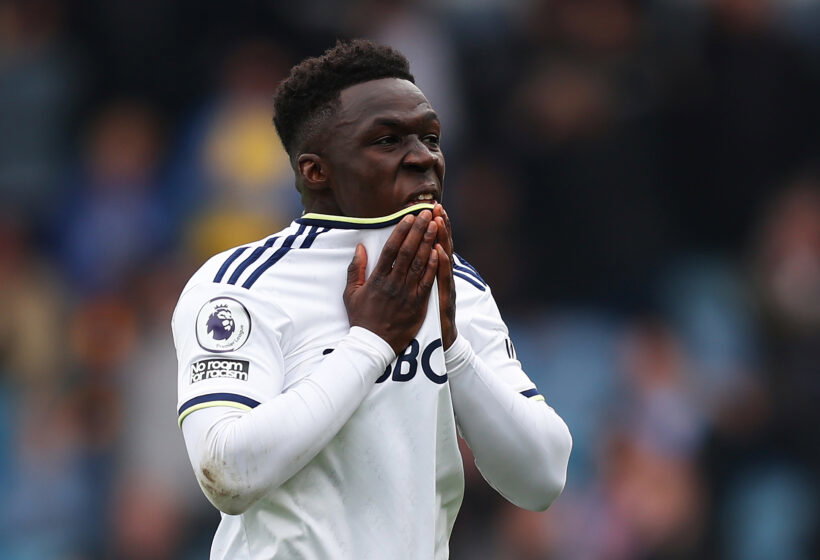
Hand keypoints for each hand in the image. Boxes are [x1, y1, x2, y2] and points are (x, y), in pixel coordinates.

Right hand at [344, 210, 438, 353]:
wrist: (374, 345)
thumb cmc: (361, 318)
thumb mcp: (350, 293)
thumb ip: (355, 269)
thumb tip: (360, 247)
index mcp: (377, 279)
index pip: (391, 249)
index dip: (401, 231)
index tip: (408, 217)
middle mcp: (393, 283)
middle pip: (408, 251)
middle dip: (418, 230)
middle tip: (427, 213)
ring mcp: (407, 293)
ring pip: (420, 263)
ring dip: (428, 242)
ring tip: (436, 225)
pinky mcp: (418, 304)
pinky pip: (427, 282)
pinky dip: (433, 266)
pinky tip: (439, 251)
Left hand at [433, 204, 456, 349]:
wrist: (443, 344)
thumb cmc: (431, 318)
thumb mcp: (426, 293)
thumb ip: (422, 274)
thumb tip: (422, 255)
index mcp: (434, 275)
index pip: (434, 245)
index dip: (433, 227)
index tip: (430, 208)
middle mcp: (443, 278)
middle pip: (442, 247)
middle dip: (440, 226)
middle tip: (437, 207)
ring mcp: (446, 288)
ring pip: (445, 260)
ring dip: (443, 240)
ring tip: (439, 222)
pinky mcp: (445, 301)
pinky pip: (443, 281)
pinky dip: (442, 265)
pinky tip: (440, 252)